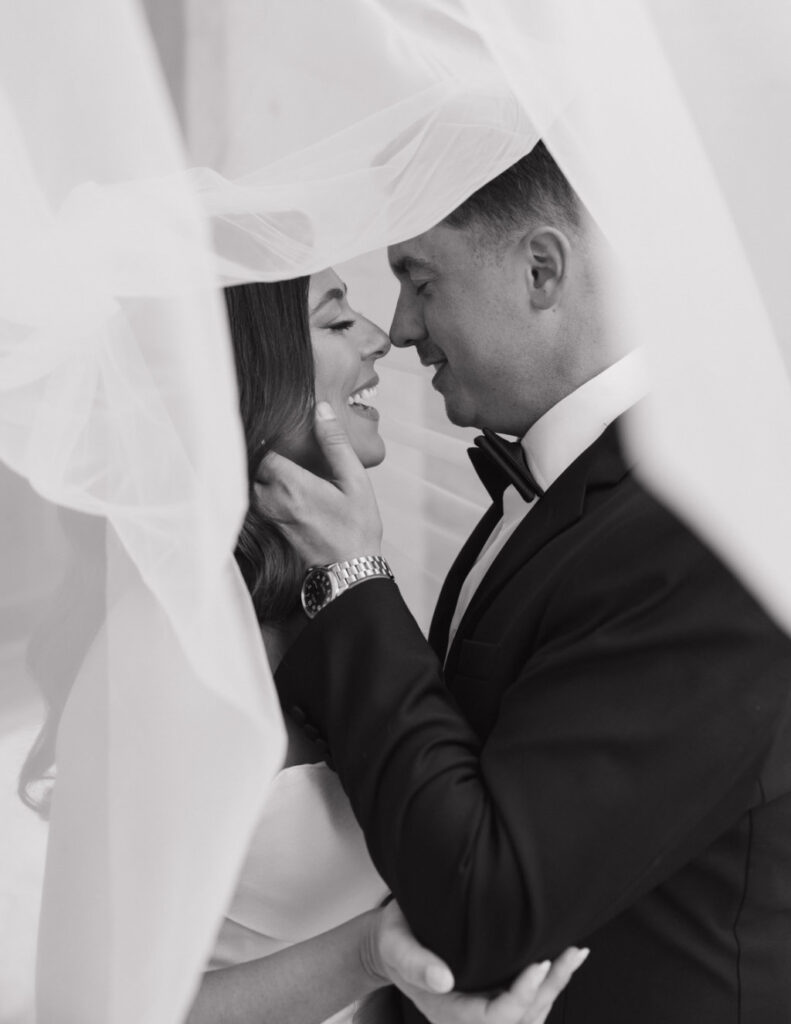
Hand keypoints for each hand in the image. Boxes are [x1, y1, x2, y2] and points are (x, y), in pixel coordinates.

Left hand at [254, 402, 382, 567]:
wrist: (350, 570)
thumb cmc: (356, 528)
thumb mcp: (355, 480)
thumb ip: (335, 444)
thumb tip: (320, 409)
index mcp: (292, 485)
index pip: (262, 448)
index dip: (269, 435)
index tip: (280, 427)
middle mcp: (273, 500)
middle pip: (250, 465)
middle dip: (261, 451)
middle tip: (275, 438)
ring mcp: (269, 515)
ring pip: (249, 483)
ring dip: (259, 469)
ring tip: (277, 457)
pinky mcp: (271, 525)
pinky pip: (256, 499)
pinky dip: (262, 486)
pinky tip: (279, 480)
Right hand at [362, 901, 587, 1023]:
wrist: (392, 944)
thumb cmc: (395, 941)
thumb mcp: (395, 946)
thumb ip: (415, 963)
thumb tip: (443, 979)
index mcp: (449, 1013)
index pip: (495, 1017)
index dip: (522, 996)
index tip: (540, 964)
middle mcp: (470, 1018)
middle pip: (521, 1018)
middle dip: (550, 988)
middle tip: (572, 954)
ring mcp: (482, 1010)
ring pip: (529, 1014)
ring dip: (554, 987)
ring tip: (575, 954)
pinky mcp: (491, 996)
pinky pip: (526, 1004)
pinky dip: (546, 987)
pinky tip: (560, 962)